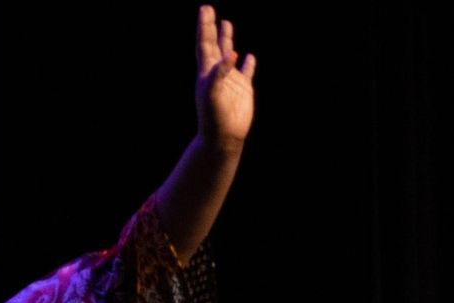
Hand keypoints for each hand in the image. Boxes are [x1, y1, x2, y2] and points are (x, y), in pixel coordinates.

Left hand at [194, 6, 256, 148]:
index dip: (204, 27)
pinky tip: (249, 57)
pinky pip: (247, 72)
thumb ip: (219, 73)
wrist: (223, 139)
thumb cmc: (214, 118)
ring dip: (227, 39)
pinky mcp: (243, 90)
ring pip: (229, 54)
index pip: (205, 44)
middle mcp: (218, 73)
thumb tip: (231, 53)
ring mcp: (231, 80)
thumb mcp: (212, 94)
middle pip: (214, 45)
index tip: (205, 10)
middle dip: (212, 28)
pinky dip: (248, 64)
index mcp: (207, 72)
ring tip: (226, 23)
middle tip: (210, 10)